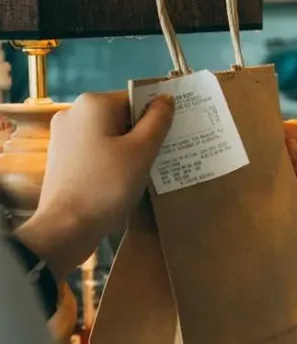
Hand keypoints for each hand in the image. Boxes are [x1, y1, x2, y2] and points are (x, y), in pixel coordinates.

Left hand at [15, 91, 173, 277]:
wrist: (67, 226)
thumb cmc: (108, 186)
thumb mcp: (142, 152)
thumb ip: (158, 121)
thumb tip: (166, 98)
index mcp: (93, 104)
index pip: (135, 99)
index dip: (155, 119)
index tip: (168, 141)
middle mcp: (74, 112)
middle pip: (121, 116)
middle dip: (141, 135)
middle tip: (158, 159)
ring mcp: (64, 135)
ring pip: (109, 134)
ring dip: (127, 149)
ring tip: (140, 173)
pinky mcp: (62, 156)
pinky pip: (95, 149)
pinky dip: (111, 160)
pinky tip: (120, 180)